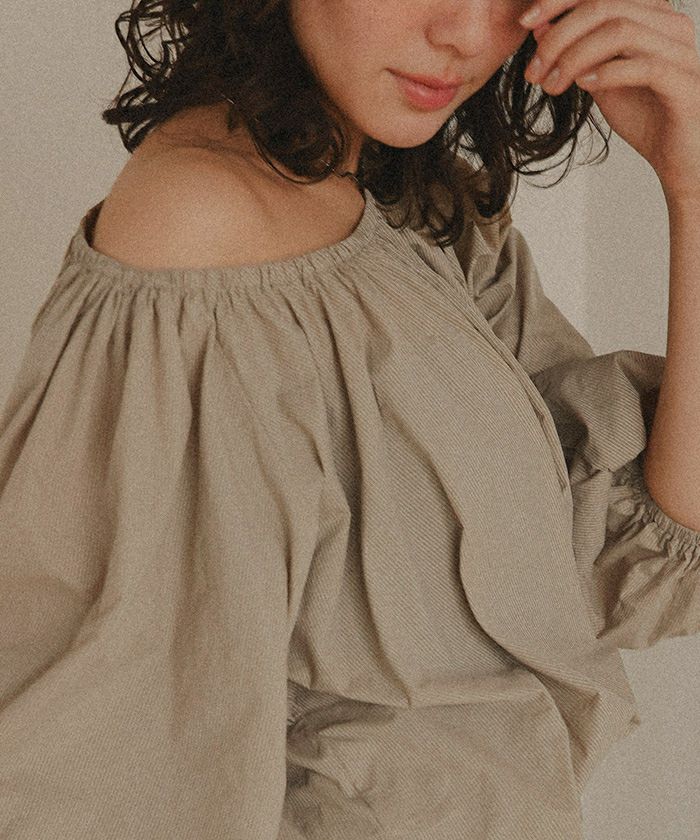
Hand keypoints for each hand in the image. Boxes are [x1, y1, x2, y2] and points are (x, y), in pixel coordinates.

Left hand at [519, 0, 699, 200]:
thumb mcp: (599, 81)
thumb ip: (575, 53)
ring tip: (552, 85)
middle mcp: (670, 23)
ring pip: (621, 31)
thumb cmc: (645, 115)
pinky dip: (607, 73)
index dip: (559, 0)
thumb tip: (539, 27)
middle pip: (606, 6)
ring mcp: (681, 50)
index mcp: (651, 15)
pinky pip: (643, 66)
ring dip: (575, 57)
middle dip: (559, 36)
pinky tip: (584, 86)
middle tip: (533, 71)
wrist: (678, 156)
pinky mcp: (684, 81)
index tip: (525, 22)